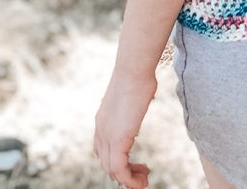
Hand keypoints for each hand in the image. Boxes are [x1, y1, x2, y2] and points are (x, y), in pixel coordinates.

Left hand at [93, 71, 156, 187]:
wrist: (133, 69)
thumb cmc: (138, 75)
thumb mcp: (133, 93)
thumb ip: (133, 100)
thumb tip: (145, 90)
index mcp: (102, 121)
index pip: (102, 150)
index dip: (116, 161)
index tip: (135, 160)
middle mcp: (101, 131)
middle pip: (106, 164)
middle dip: (125, 173)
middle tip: (143, 172)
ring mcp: (107, 136)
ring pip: (112, 171)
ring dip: (129, 179)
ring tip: (144, 178)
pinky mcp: (118, 139)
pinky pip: (120, 171)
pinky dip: (131, 180)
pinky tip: (143, 178)